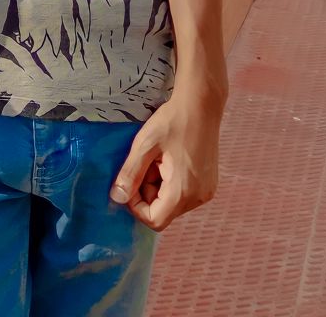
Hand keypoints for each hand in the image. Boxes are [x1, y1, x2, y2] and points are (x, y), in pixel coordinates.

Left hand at [110, 90, 221, 230]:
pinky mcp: (209, 184)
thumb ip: (130, 174)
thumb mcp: (144, 146)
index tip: (130, 182)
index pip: (155, 220)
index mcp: (183, 191)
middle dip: (147, 194)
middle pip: (164, 212)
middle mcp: (199, 198)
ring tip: (157, 160)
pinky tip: (169, 160)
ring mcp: (206, 191)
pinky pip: (184, 194)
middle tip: (144, 165)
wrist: (201, 105)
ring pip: (173, 203)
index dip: (136, 206)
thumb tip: (116, 198)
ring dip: (158, 187)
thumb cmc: (172, 122)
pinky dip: (171, 183)